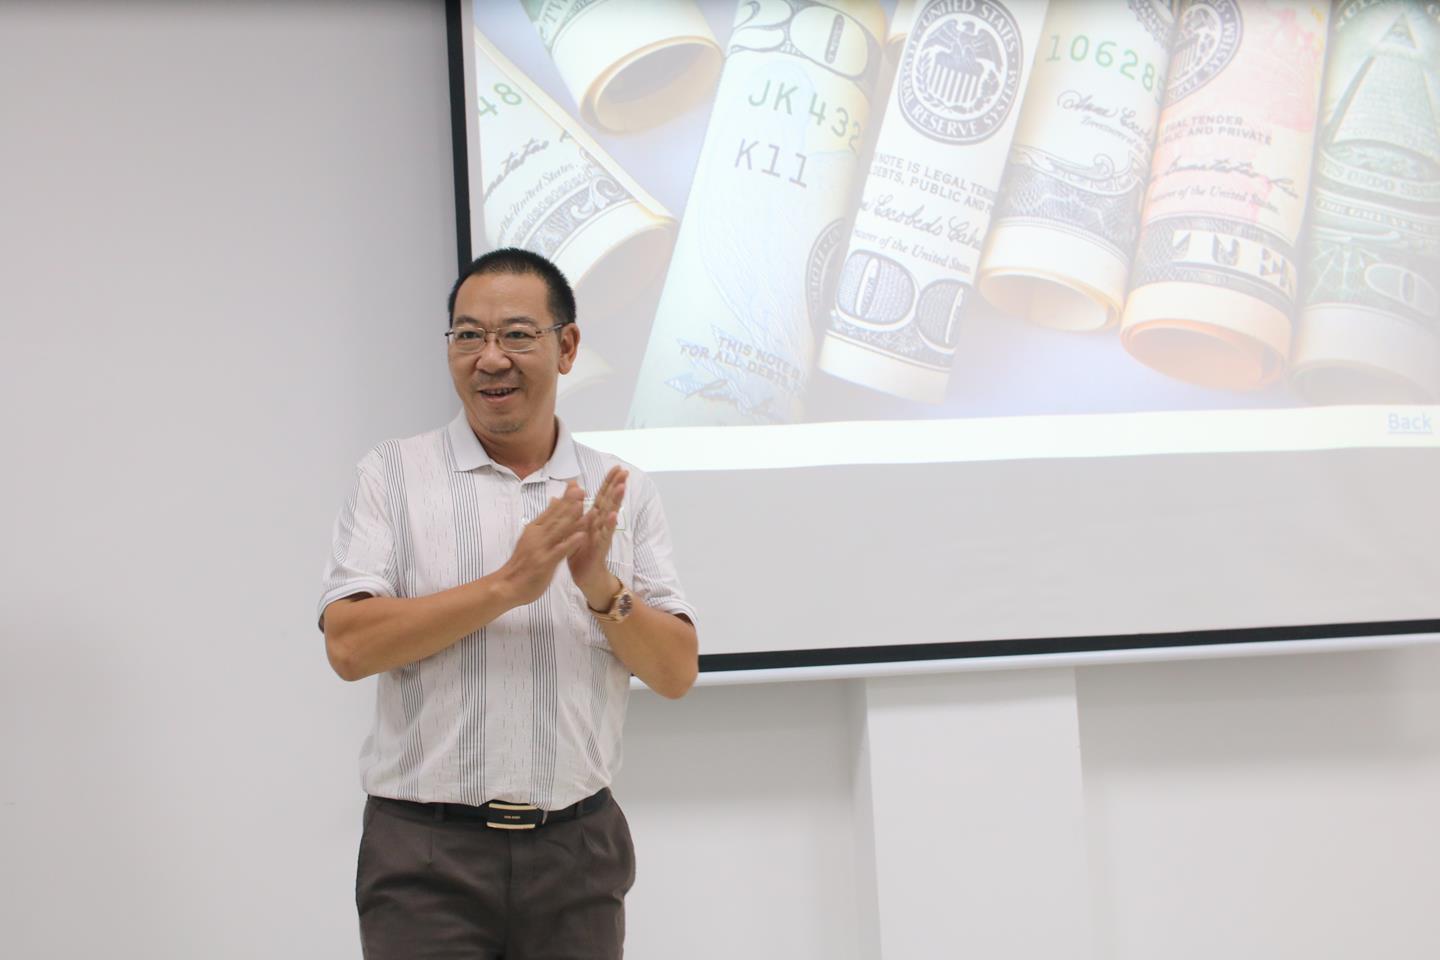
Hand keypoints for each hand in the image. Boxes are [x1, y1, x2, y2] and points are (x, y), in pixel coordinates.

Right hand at [497, 481, 585, 606]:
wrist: (507, 586)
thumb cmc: (522, 563)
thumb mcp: (531, 538)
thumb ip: (544, 522)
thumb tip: (554, 502)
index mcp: (534, 529)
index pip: (551, 511)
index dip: (564, 498)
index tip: (575, 485)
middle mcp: (537, 536)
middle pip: (555, 517)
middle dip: (569, 503)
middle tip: (581, 489)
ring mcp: (540, 549)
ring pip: (558, 531)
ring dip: (572, 518)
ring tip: (584, 506)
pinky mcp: (544, 563)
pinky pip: (560, 551)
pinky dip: (571, 543)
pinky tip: (582, 536)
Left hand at [568, 465, 627, 607]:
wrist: (585, 576)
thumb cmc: (581, 551)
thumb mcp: (575, 527)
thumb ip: (575, 507)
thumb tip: (572, 489)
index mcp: (594, 518)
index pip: (603, 496)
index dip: (609, 482)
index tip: (617, 467)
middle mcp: (601, 524)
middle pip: (610, 502)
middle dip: (617, 486)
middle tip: (625, 472)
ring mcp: (602, 535)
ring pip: (610, 516)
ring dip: (616, 501)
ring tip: (622, 488)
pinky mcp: (600, 548)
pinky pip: (606, 535)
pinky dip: (610, 525)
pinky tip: (614, 515)